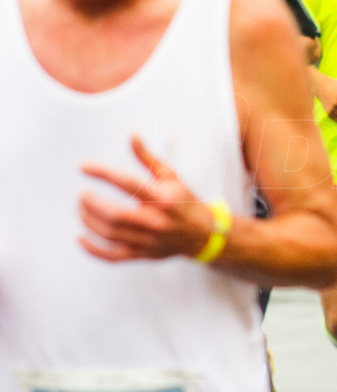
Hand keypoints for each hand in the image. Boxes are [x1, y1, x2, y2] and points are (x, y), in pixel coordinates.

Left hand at [78, 136, 215, 261]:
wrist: (202, 233)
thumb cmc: (183, 200)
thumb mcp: (170, 176)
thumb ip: (147, 157)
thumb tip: (131, 134)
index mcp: (163, 199)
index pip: (128, 183)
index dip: (103, 172)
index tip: (83, 165)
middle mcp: (156, 222)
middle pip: (114, 215)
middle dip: (91, 203)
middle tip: (81, 193)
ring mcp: (148, 241)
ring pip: (109, 234)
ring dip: (88, 220)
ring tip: (81, 207)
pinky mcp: (141, 254)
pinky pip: (112, 256)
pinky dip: (92, 249)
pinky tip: (79, 236)